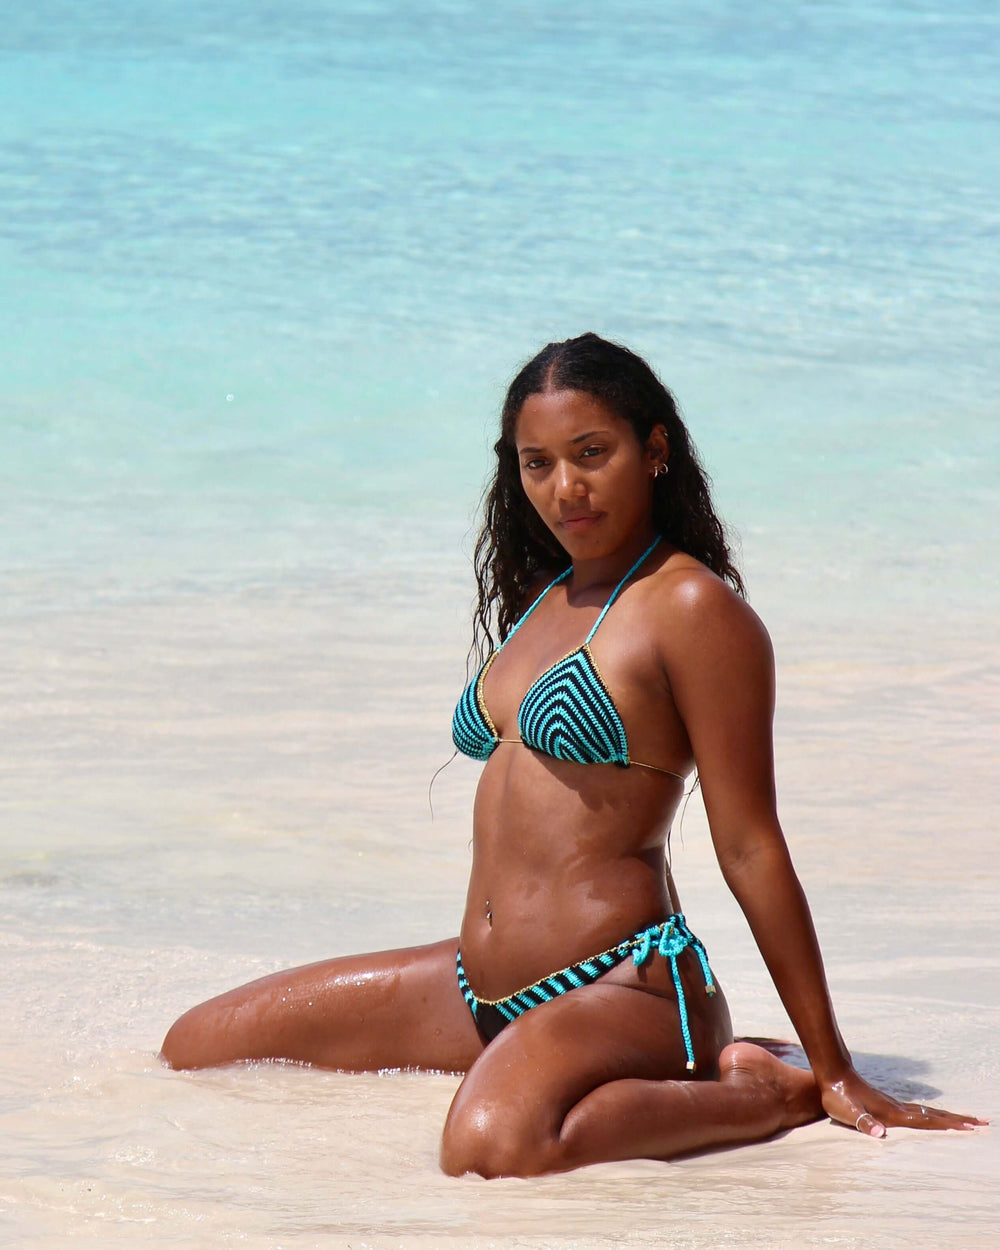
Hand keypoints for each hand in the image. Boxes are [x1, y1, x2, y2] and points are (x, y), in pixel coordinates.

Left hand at [820, 1068, 986, 1137]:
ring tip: (966, 1119)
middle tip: (982, 1122)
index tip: (970, 1127)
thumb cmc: (838, 1097)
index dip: (948, 1125)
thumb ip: (863, 1122)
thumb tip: (879, 1133)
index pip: (927, 1121)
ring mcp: (893, 1104)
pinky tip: (932, 1116)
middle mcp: (897, 1108)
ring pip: (927, 1111)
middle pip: (934, 1115)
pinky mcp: (887, 1103)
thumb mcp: (847, 1113)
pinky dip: (931, 1114)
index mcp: (892, 1114)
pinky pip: (916, 1110)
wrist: (832, 1073)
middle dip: (958, 1120)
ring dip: (948, 1116)